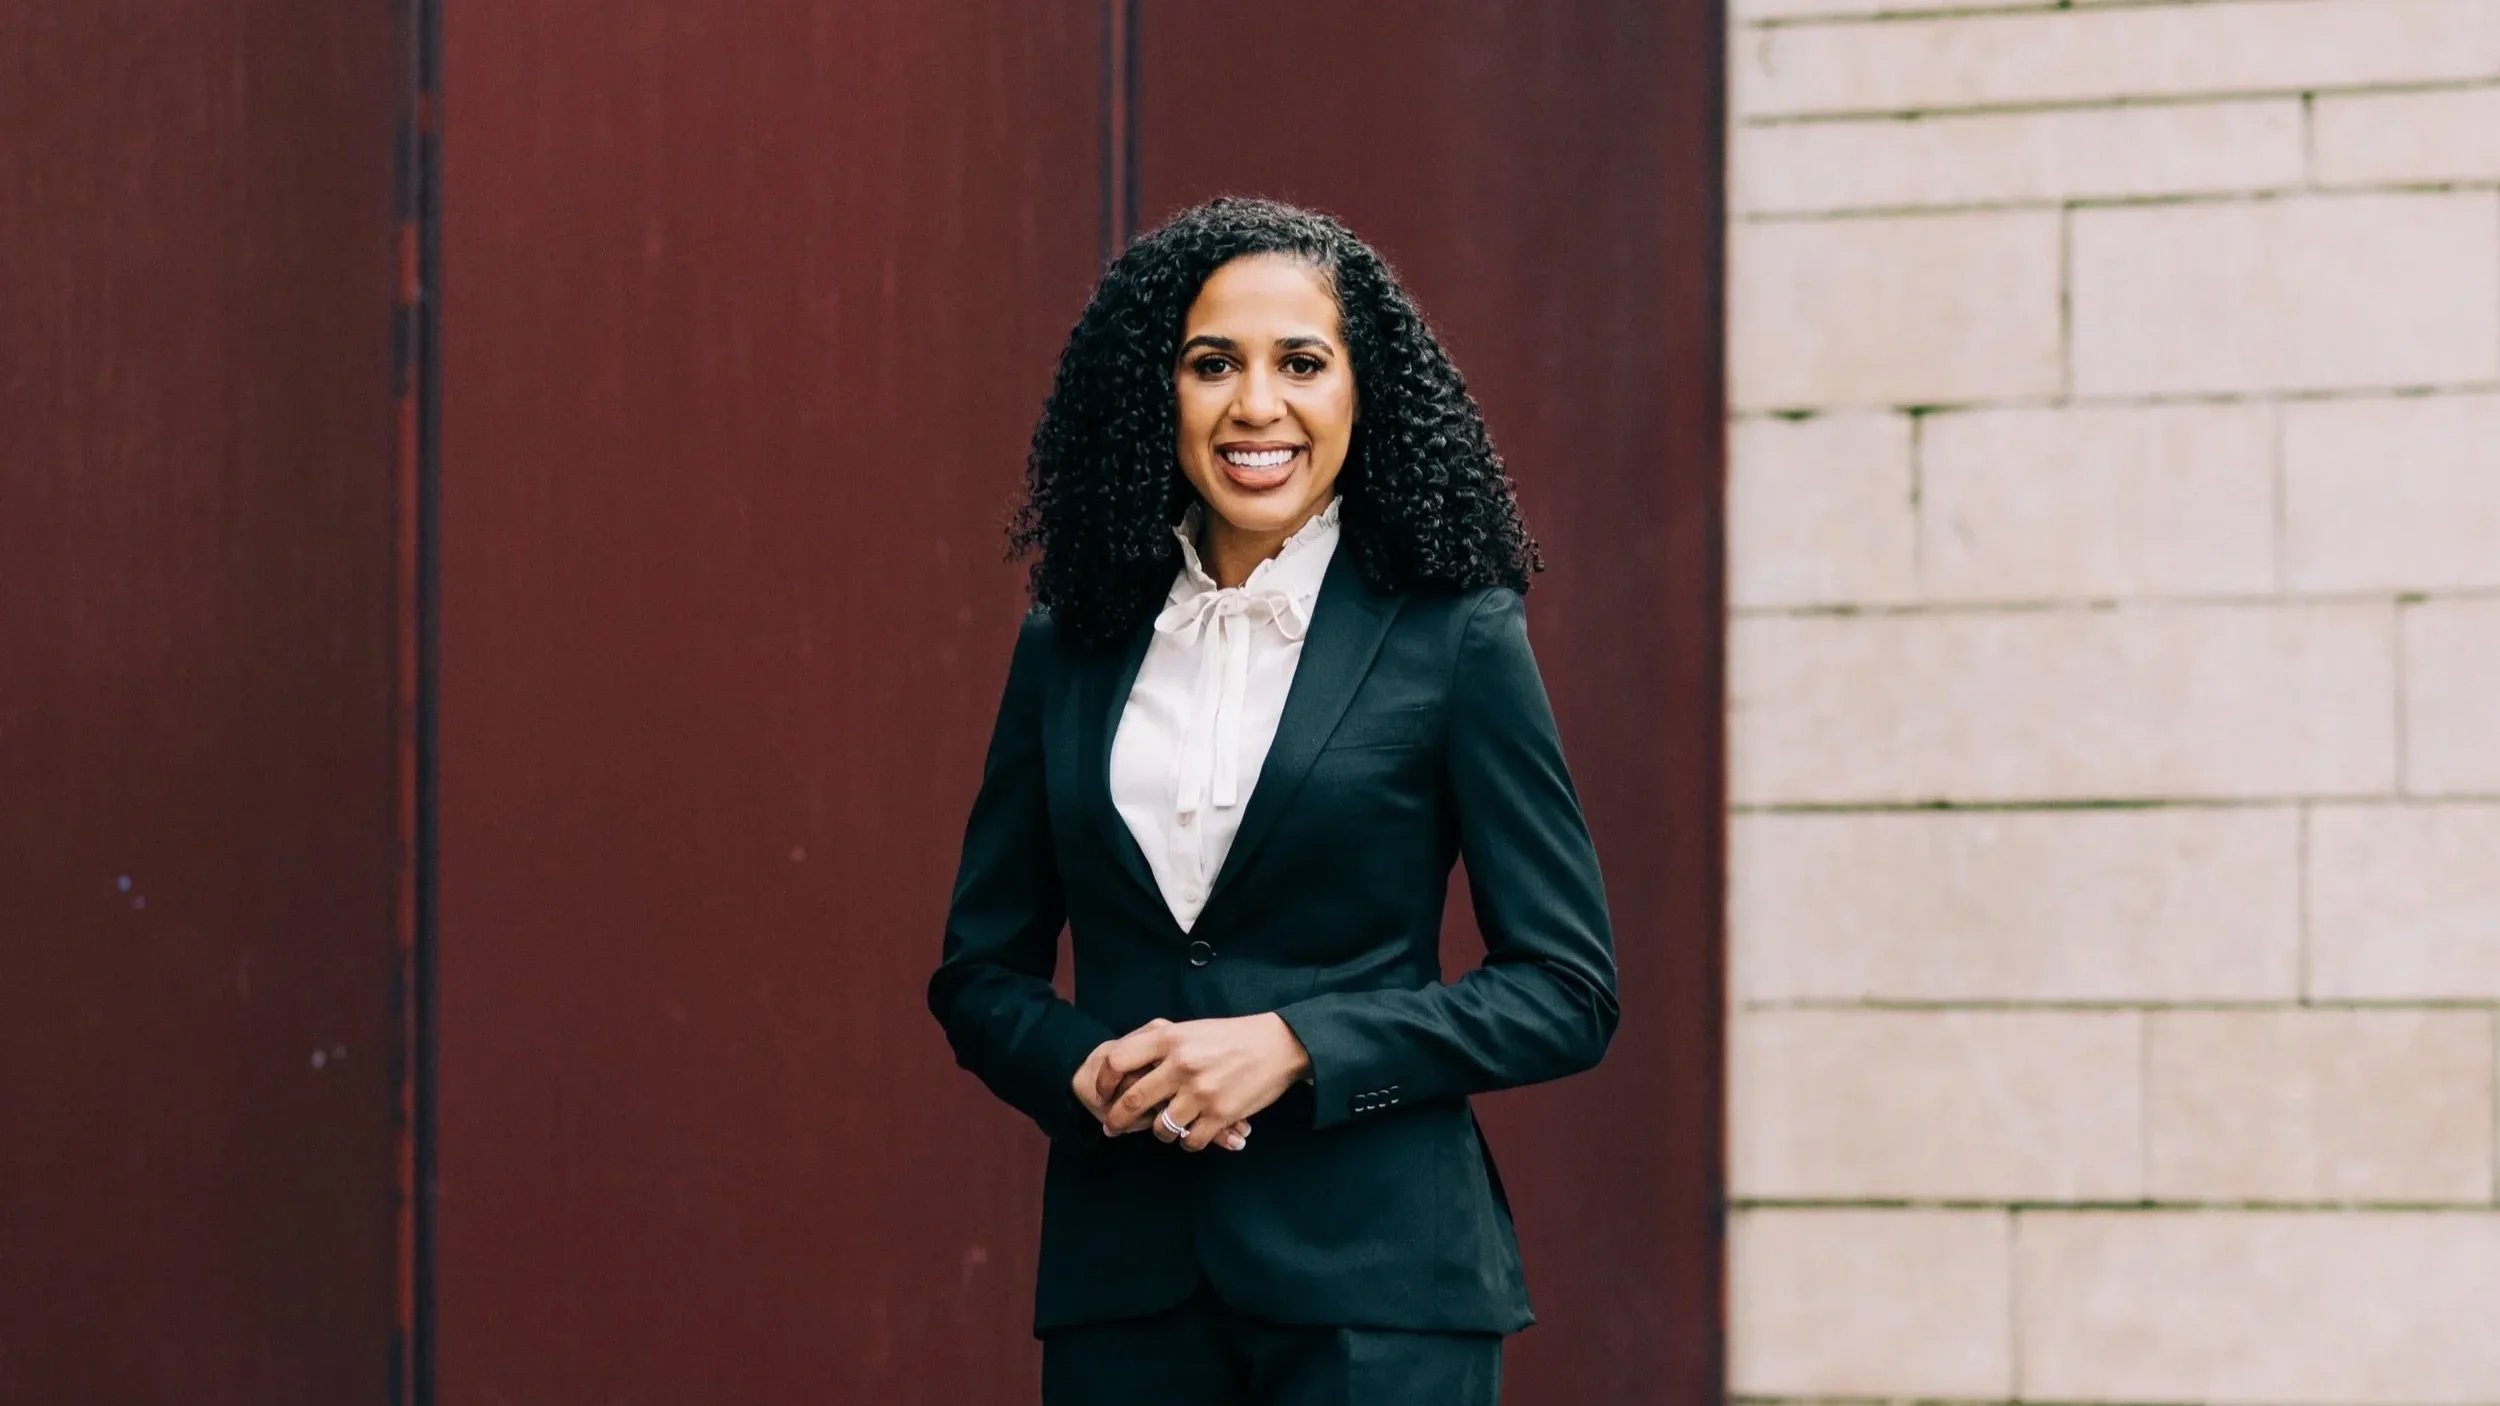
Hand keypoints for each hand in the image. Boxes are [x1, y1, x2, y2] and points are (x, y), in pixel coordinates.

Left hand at [1073, 1022, 1253, 1151]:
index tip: (1102, 1093)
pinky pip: (1191, 1141)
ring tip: (1163, 1130)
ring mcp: (1201, 1092)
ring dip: (1159, 1133)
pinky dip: (1187, 1142)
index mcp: (1170, 1038)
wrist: (1278, 1045)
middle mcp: (1181, 1065)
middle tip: (1112, 1127)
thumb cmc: (1231, 1036)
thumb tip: (1124, 1062)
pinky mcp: (1221, 1114)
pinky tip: (1191, 1134)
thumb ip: (1160, 1044)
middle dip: (1117, 1119)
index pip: (1118, 1060)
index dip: (1103, 1081)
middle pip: (1133, 1101)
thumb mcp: (1191, 1029)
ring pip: (1161, 1128)